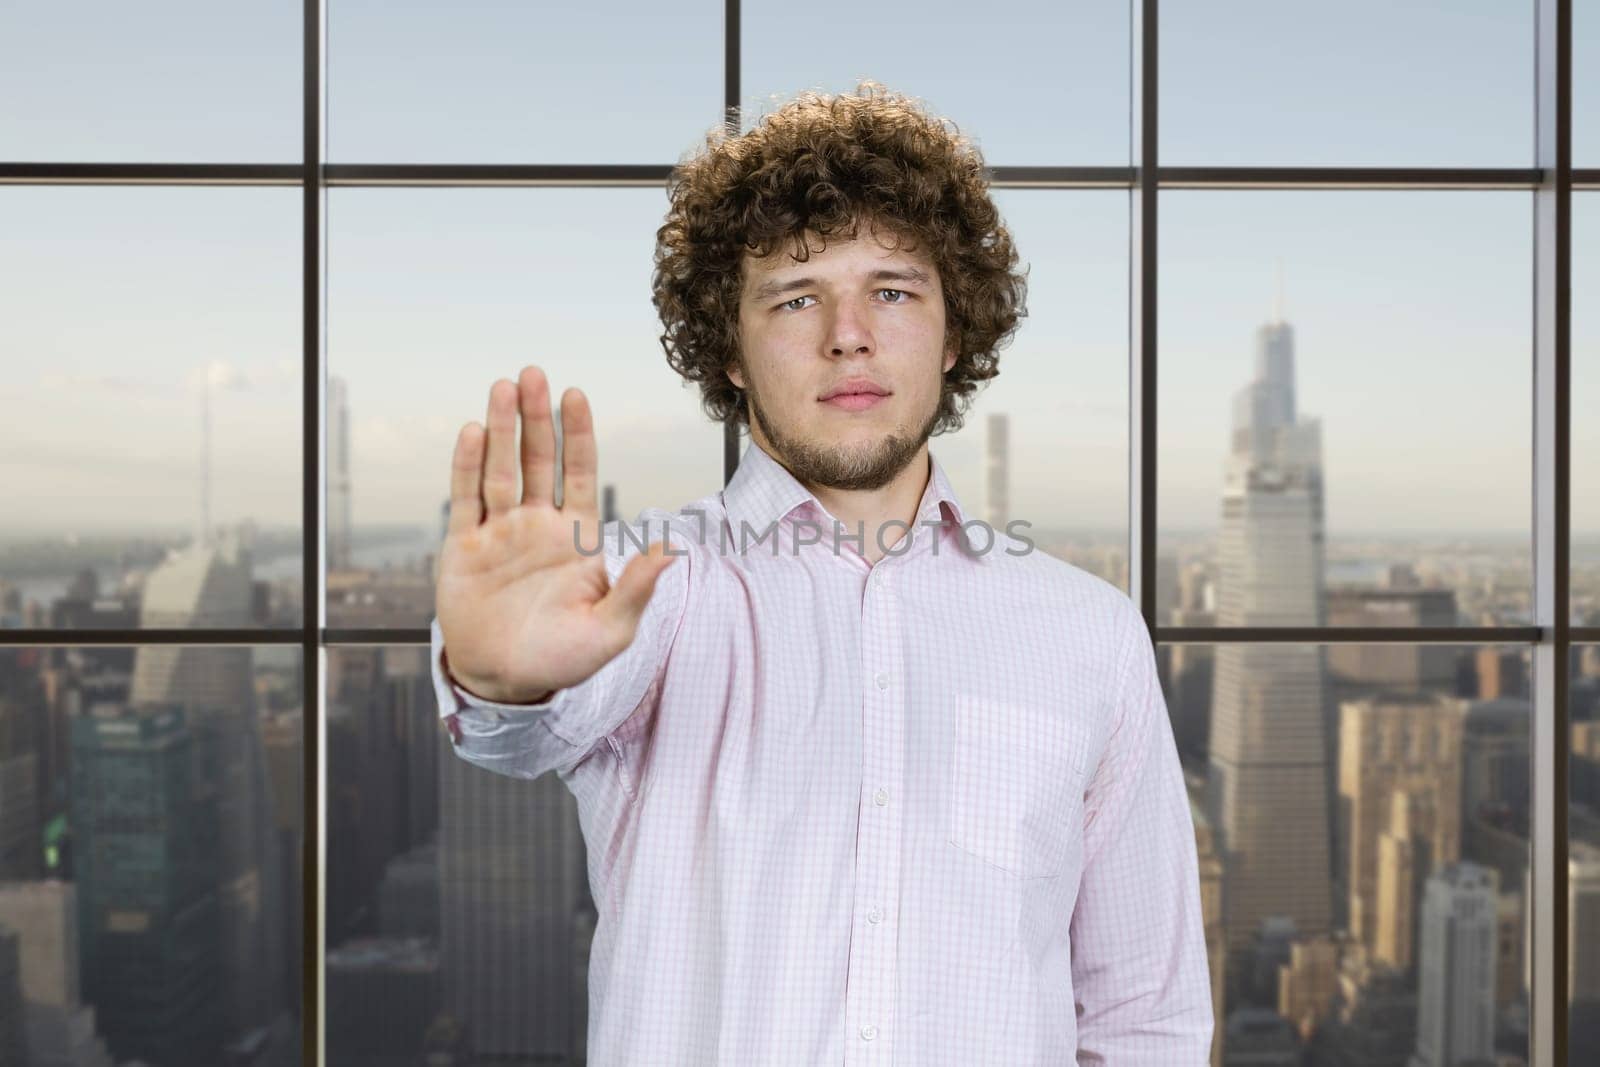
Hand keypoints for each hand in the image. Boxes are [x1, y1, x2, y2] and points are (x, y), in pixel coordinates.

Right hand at [434, 366, 679, 704]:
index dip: (577, 434)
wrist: (506, 683)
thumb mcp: (611, 631)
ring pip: (500, 469)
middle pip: (537, 460)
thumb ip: (636, 589)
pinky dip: (467, 465)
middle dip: (535, 418)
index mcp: (576, 537)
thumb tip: (671, 552)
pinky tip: (472, 432)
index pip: (579, 472)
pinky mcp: (464, 547)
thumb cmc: (563, 659)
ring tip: (502, 388)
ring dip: (500, 429)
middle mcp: (537, 525)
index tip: (574, 395)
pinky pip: (466, 498)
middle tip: (533, 373)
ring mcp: (499, 533)